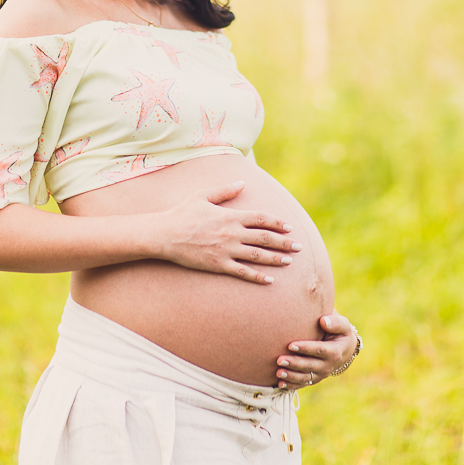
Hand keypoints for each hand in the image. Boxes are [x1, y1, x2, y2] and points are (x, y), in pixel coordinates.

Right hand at [158, 180, 301, 283]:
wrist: (165, 234)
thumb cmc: (183, 213)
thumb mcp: (203, 196)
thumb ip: (225, 191)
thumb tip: (243, 183)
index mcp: (231, 216)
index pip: (261, 219)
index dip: (277, 223)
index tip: (289, 227)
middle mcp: (232, 233)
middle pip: (265, 238)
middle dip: (284, 242)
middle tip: (299, 247)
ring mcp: (226, 250)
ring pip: (257, 256)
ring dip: (275, 258)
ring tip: (289, 261)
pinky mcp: (218, 265)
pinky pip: (242, 272)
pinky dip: (257, 277)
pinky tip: (269, 281)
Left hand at [274, 309, 358, 388]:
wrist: (344, 349)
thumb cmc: (340, 332)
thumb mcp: (343, 325)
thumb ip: (335, 323)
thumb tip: (323, 321)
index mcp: (335, 351)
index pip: (319, 350)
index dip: (305, 348)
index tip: (290, 345)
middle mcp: (328, 365)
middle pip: (310, 365)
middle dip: (294, 363)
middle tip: (279, 360)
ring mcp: (321, 374)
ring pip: (305, 377)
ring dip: (291, 376)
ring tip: (277, 372)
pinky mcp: (314, 378)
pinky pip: (303, 383)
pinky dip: (291, 385)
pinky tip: (280, 383)